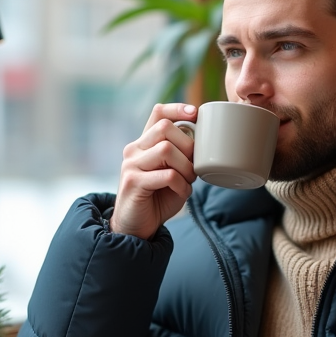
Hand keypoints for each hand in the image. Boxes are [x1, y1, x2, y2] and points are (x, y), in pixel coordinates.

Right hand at [109, 102, 197, 239]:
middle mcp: (134, 150)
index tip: (195, 113)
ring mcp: (131, 165)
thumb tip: (204, 143)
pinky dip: (181, 185)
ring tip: (187, 181)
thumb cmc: (158, 199)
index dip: (177, 108)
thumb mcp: (172, 173)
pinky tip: (181, 193)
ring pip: (166, 150)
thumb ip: (181, 157)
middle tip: (194, 166)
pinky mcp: (133, 182)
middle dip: (187, 145)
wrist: (136, 228)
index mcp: (144, 144)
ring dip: (186, 167)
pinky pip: (167, 175)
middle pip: (164, 128)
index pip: (158, 113)